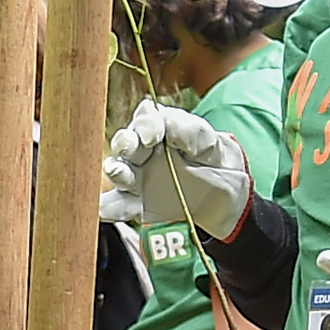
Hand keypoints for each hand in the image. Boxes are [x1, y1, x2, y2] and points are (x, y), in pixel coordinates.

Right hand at [106, 95, 253, 237]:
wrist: (225, 198)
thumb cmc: (215, 162)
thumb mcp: (211, 143)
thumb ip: (190, 130)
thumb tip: (167, 121)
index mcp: (160, 128)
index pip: (147, 119)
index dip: (146, 124)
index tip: (152, 135)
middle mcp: (142, 150)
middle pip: (126, 143)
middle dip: (126, 144)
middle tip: (130, 147)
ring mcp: (137, 178)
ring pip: (119, 172)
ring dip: (116, 172)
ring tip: (118, 173)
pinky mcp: (136, 204)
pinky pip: (118, 206)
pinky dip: (109, 208)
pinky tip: (105, 210)